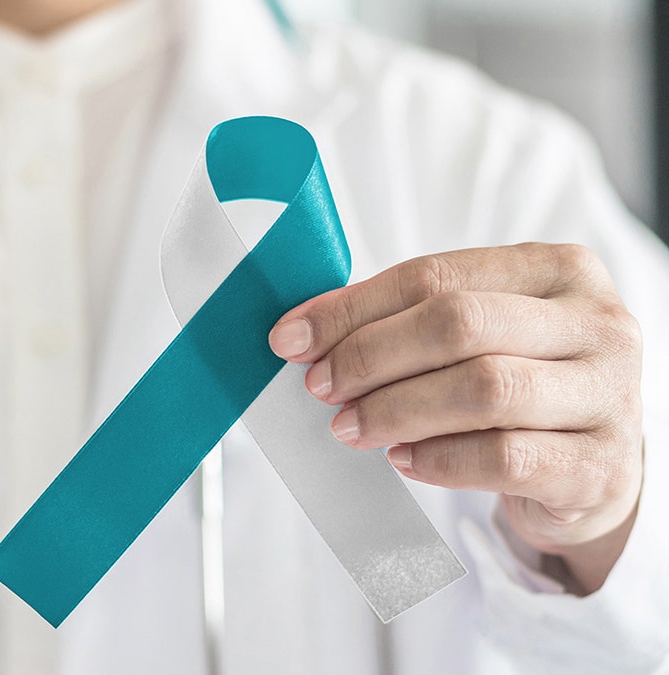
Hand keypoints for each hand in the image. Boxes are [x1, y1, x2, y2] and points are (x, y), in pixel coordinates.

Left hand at [268, 243, 642, 594]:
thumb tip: (304, 329)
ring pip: (484, 390)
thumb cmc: (521, 386)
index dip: (353, 308)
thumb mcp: (478, 337)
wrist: (592, 470)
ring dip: (396, 409)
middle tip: (321, 387)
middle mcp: (596, 323)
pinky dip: (439, 459)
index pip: (436, 276)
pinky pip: (505, 458)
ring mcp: (608, 395)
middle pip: (460, 325)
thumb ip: (405, 320)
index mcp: (558, 269)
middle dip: (371, 356)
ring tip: (350, 426)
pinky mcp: (599, 467)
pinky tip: (402, 459)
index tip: (293, 337)